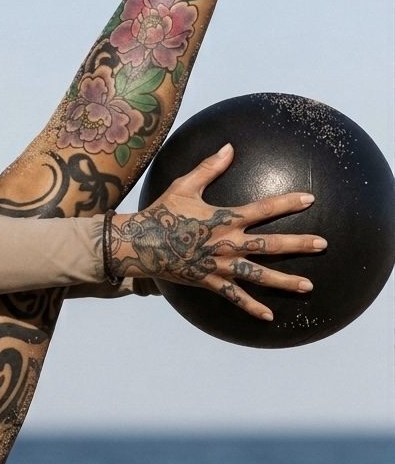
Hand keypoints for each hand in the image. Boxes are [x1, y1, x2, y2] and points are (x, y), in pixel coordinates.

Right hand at [108, 143, 326, 320]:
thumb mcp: (184, 186)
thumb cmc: (162, 212)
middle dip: (298, 244)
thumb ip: (209, 168)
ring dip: (284, 281)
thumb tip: (229, 147)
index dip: (287, 203)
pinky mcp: (209, 281)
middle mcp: (227, 244)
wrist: (140, 243)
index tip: (309, 199)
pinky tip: (269, 316)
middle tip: (323, 245)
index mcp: (224, 219)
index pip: (263, 209)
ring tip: (308, 286)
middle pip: (270, 245)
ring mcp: (220, 266)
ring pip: (258, 275)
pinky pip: (234, 297)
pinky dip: (251, 307)